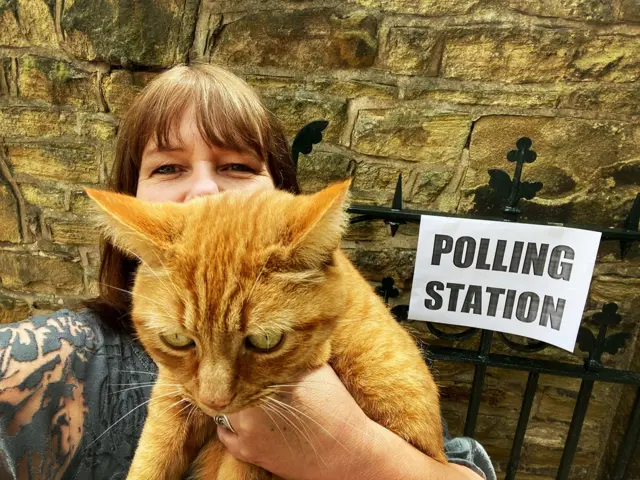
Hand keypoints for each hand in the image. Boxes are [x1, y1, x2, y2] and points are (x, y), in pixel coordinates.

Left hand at [217, 364, 483, 479]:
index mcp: (274, 383)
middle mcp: (256, 408)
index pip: (239, 359)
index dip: (234, 351)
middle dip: (232, 374)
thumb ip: (291, 354)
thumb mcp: (318, 371)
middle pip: (227, 381)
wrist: (346, 454)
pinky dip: (231, 422)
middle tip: (233, 365)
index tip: (232, 343)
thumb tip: (272, 330)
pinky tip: (248, 415)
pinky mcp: (246, 452)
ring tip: (245, 391)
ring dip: (231, 397)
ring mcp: (248, 432)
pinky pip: (223, 430)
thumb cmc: (337, 409)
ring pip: (222, 405)